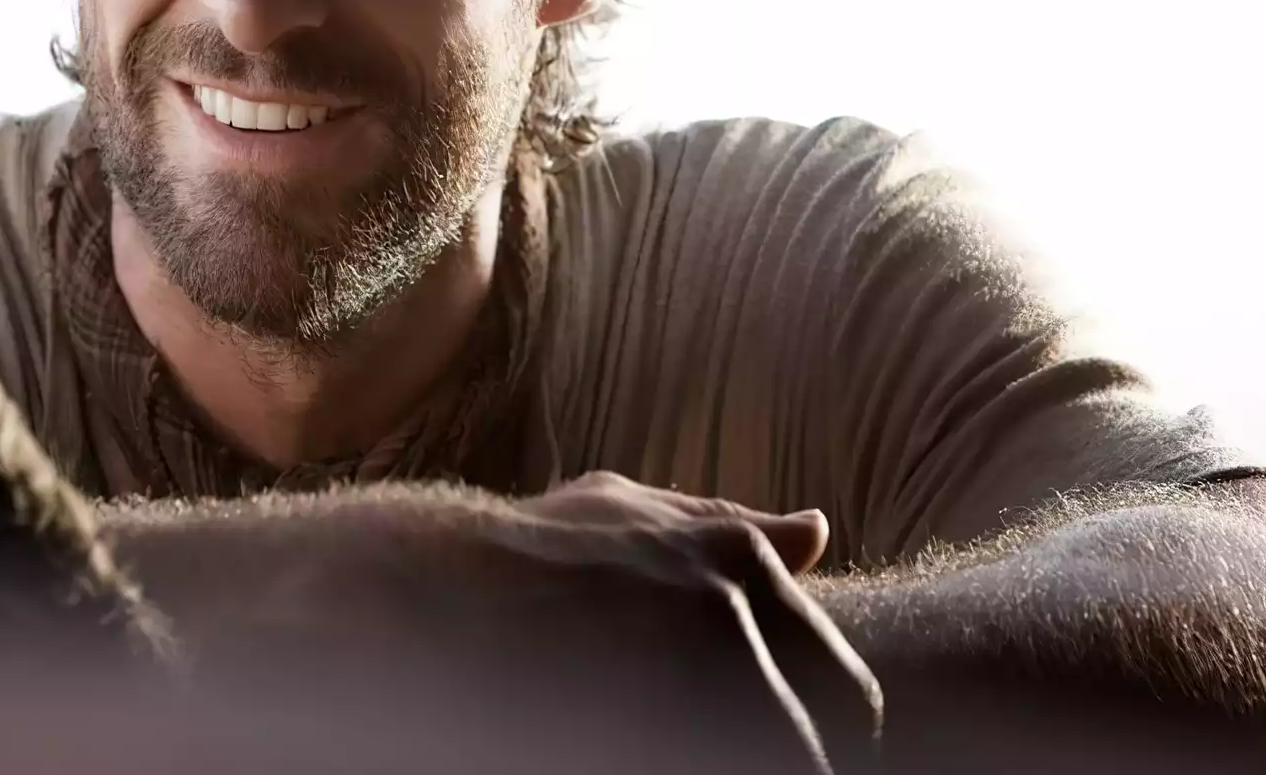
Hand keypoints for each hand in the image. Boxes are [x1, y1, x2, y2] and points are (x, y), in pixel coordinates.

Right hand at [109, 475, 879, 772]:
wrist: (418, 591)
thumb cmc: (521, 553)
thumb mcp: (627, 514)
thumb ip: (727, 525)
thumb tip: (817, 529)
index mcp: (738, 568)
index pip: (847, 699)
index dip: (827, 741)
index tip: (793, 746)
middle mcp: (727, 620)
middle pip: (816, 746)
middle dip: (797, 750)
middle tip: (704, 735)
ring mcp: (686, 683)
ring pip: (778, 752)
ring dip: (727, 745)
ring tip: (647, 728)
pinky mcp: (651, 722)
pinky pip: (703, 752)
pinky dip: (682, 749)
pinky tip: (619, 736)